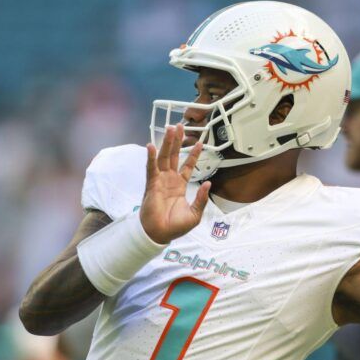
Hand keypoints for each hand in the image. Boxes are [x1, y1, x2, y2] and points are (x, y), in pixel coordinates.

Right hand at [140, 124, 210, 242]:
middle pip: (174, 156)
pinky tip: (151, 146)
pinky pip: (151, 168)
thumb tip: (208, 183)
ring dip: (166, 143)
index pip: (187, 165)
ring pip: (164, 157)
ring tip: (170, 128)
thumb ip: (202, 198)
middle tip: (179, 126)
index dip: (193, 154)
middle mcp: (169, 180)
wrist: (160, 234)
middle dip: (177, 141)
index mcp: (179, 185)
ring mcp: (160, 180)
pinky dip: (151, 157)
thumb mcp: (195, 213)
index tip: (200, 142)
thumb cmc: (175, 226)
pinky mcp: (151, 184)